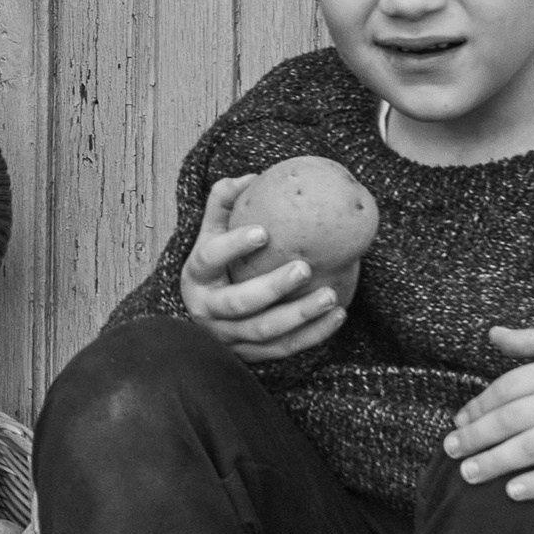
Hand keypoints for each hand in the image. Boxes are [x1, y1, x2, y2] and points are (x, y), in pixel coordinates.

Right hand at [180, 175, 347, 365]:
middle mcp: (206, 310)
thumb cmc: (216, 263)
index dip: (234, 246)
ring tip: (330, 295)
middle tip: (304, 267)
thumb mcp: (212, 232)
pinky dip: (313, 334)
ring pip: (264, 331)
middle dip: (273, 287)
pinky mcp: (249, 356)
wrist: (206, 311)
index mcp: (195, 275)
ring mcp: (227, 337)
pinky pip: (283, 348)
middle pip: (239, 302)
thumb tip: (250, 178)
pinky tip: (338, 314)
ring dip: (299, 315)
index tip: (264, 231)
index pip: (210, 259)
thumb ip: (224, 203)